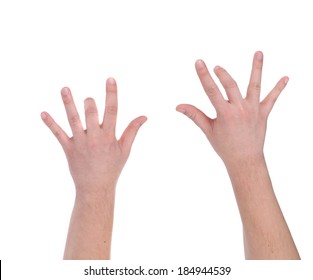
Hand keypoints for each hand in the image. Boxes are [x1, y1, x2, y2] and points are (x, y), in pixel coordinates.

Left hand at [41, 78, 146, 198]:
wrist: (96, 187)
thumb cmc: (112, 167)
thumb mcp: (125, 149)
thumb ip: (132, 131)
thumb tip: (144, 117)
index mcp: (109, 136)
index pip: (112, 111)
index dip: (111, 94)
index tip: (110, 79)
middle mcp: (94, 137)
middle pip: (91, 112)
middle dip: (90, 102)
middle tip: (89, 100)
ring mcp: (79, 142)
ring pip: (73, 119)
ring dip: (68, 103)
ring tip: (64, 89)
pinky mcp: (68, 148)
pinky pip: (58, 134)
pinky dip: (50, 123)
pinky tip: (43, 113)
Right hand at [177, 51, 287, 165]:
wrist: (244, 160)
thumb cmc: (224, 146)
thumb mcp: (208, 130)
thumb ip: (194, 115)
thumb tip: (179, 106)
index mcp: (225, 114)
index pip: (211, 90)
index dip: (204, 75)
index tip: (199, 62)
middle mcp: (240, 109)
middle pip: (231, 84)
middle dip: (223, 73)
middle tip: (217, 68)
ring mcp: (253, 110)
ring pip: (255, 85)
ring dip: (257, 68)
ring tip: (258, 52)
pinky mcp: (263, 113)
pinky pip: (272, 99)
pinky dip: (279, 88)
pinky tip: (286, 77)